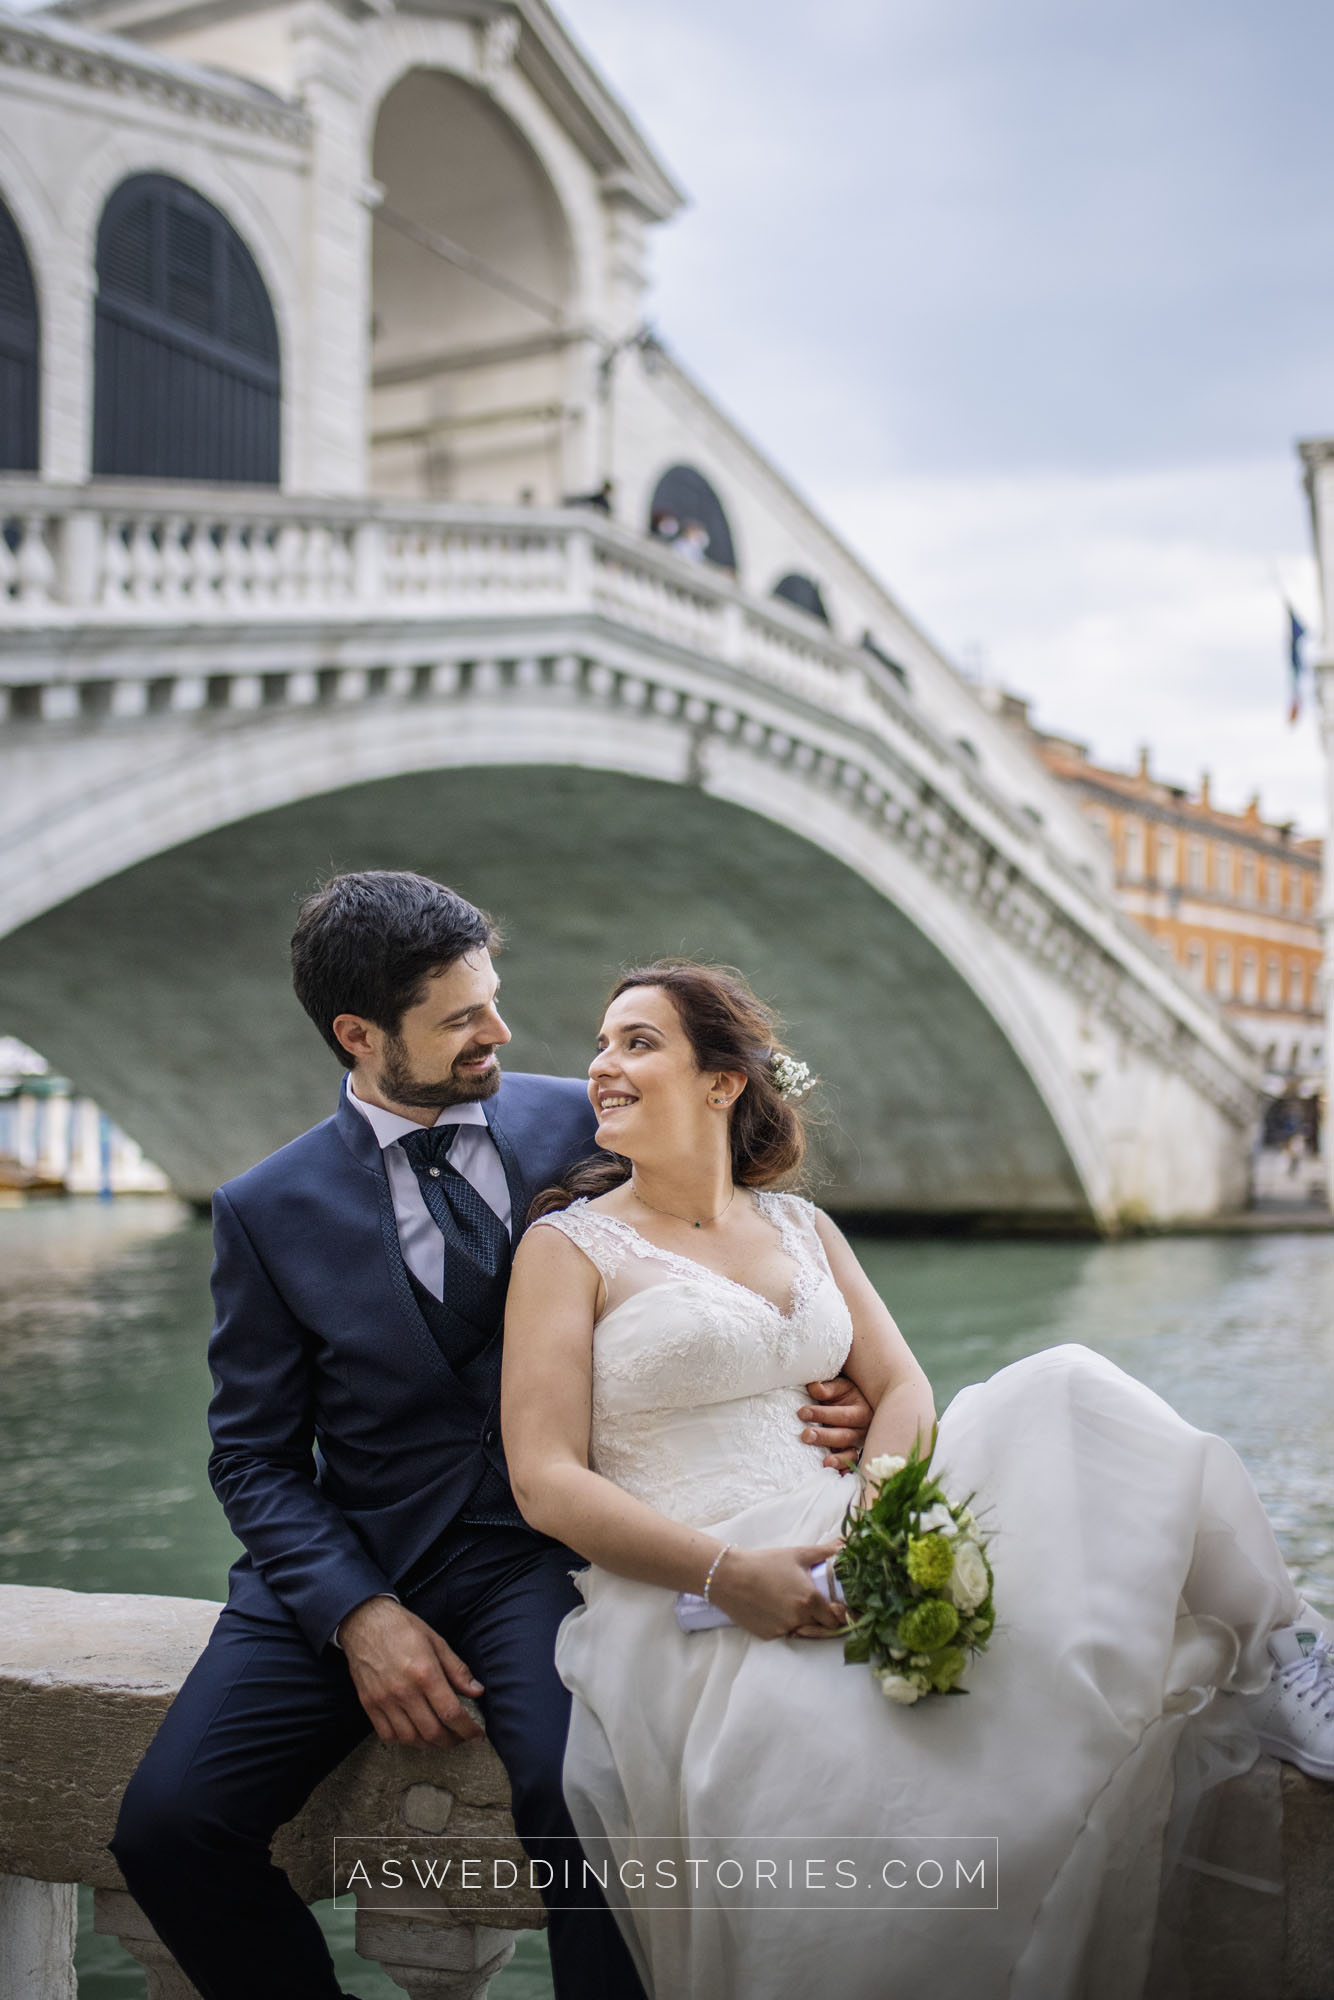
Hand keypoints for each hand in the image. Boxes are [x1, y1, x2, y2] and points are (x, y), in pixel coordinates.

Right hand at [338, 1597, 485, 1747]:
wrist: (364, 1622)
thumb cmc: (403, 1628)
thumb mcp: (437, 1641)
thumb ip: (457, 1670)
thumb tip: (477, 1691)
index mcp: (425, 1672)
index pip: (451, 1713)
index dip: (468, 1729)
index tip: (477, 1734)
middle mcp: (404, 1691)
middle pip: (433, 1732)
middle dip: (452, 1740)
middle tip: (461, 1736)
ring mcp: (384, 1700)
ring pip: (411, 1738)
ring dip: (429, 1743)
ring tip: (440, 1737)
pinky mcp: (368, 1704)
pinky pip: (388, 1735)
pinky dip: (405, 1740)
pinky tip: (415, 1732)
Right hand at [707, 1541, 847, 1641]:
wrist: (729, 1576)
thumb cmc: (764, 1563)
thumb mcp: (797, 1554)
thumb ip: (825, 1552)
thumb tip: (844, 1545)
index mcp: (810, 1600)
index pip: (835, 1618)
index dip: (837, 1613)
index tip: (836, 1607)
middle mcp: (799, 1619)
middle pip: (822, 1629)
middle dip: (822, 1620)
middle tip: (816, 1605)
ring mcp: (783, 1630)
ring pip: (803, 1632)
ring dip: (804, 1623)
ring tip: (792, 1604)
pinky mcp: (768, 1636)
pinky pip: (783, 1633)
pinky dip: (784, 1624)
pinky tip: (774, 1608)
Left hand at [799, 1374, 872, 1469]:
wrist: (857, 1401)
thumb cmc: (845, 1394)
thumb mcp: (840, 1386)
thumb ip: (828, 1388)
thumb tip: (815, 1388)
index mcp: (861, 1411)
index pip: (842, 1415)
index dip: (822, 1415)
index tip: (802, 1413)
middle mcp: (862, 1429)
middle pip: (844, 1436)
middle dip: (824, 1437)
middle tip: (805, 1435)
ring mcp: (858, 1444)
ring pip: (850, 1453)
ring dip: (838, 1459)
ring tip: (825, 1462)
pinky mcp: (852, 1454)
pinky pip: (851, 1465)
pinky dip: (845, 1470)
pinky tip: (839, 1476)